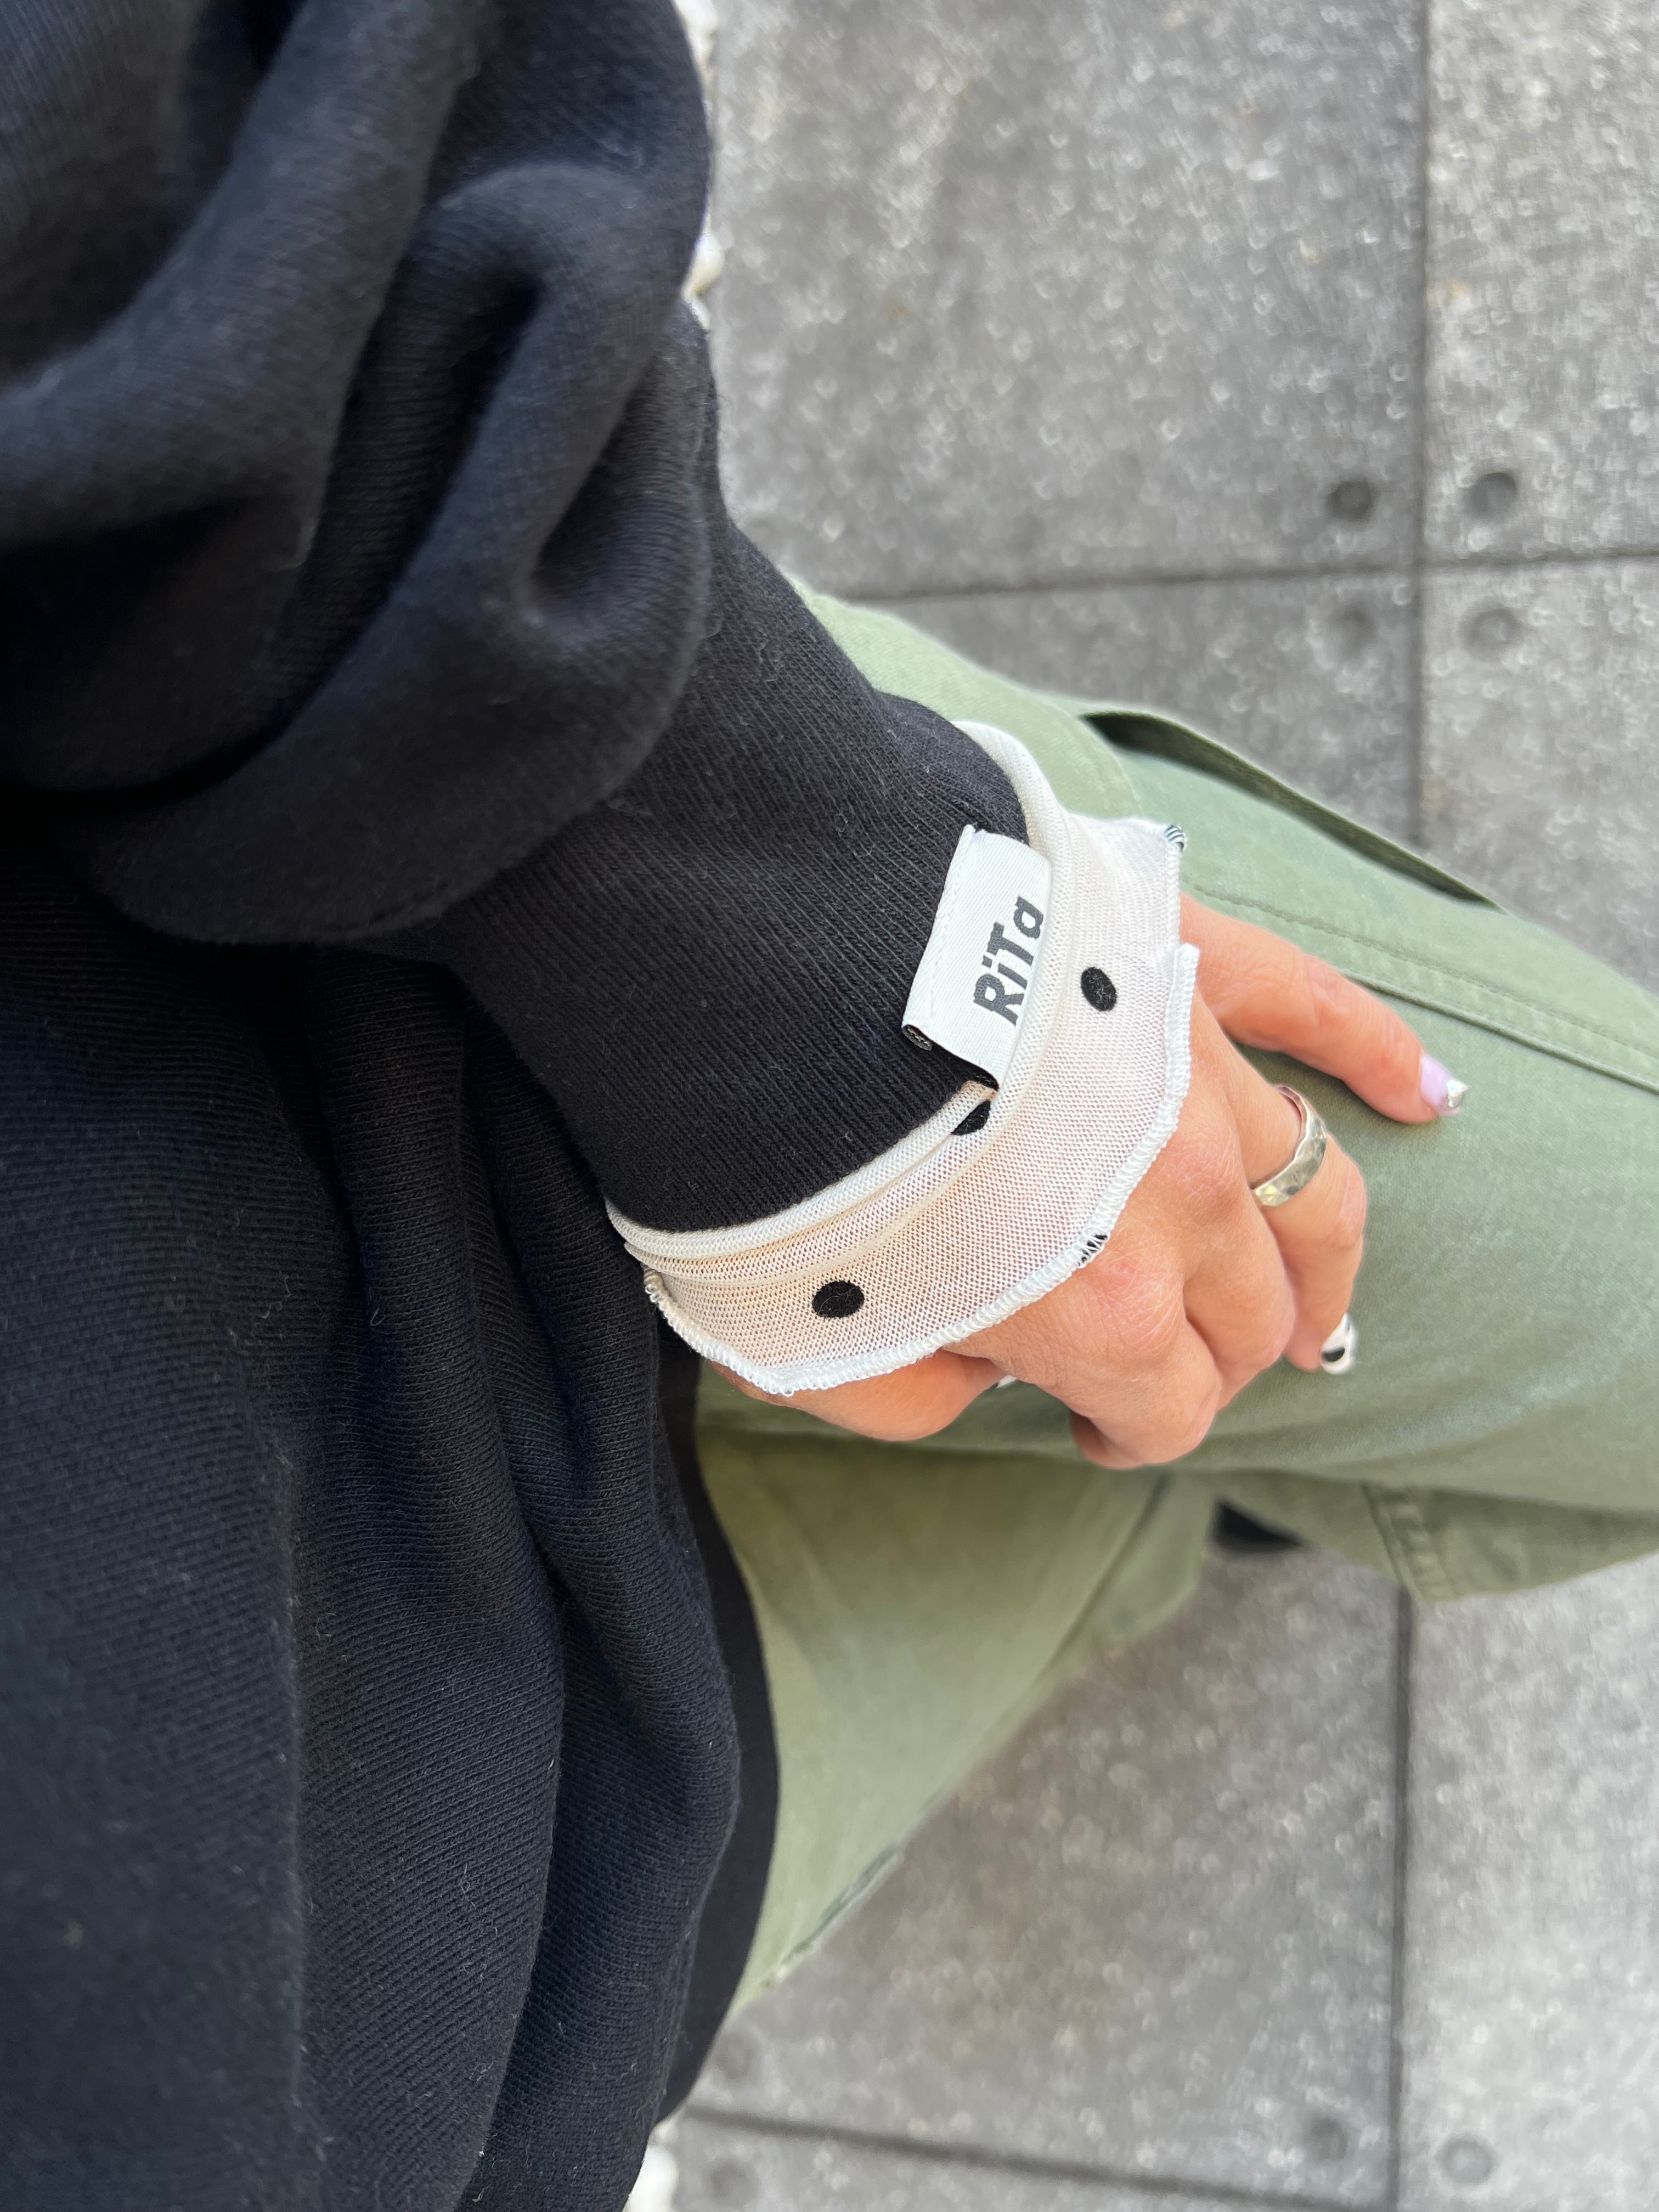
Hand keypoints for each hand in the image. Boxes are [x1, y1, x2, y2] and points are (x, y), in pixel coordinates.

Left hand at [719, 899, 1450, 1461]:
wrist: (763, 972)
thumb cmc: (774, 1173)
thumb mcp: (811, 1354)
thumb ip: (918, 1401)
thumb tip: (985, 1378)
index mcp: (1105, 1312)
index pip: (1171, 1412)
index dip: (1131, 1437)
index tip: (1086, 1431)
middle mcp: (1179, 1201)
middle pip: (1250, 1314)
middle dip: (1220, 1360)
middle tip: (1178, 1365)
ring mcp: (1197, 1073)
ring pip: (1309, 1188)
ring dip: (1318, 1258)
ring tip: (1314, 1298)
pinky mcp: (1178, 962)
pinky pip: (1311, 1003)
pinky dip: (1373, 1051)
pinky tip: (1425, 1095)